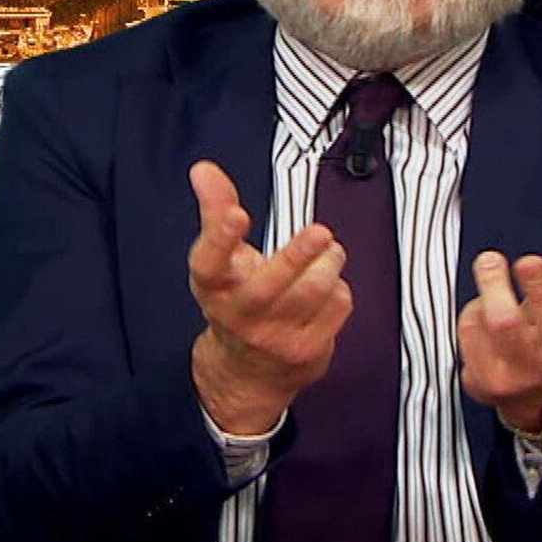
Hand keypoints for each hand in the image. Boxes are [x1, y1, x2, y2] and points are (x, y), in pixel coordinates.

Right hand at [185, 160, 351, 433]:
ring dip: (328, 263)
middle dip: (296, 256)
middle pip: (267, 287)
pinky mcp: (306, 351)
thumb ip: (214, 210)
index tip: (236, 214)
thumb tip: (202, 168)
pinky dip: (339, 288)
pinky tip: (330, 285)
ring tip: (329, 249)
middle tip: (320, 232)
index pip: (209, 264)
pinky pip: (336, 308)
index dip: (220, 237)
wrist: (246, 373)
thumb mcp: (219, 259)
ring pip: (311, 294)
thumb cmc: (236, 298)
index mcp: (213, 287)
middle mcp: (238, 316)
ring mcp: (273, 338)